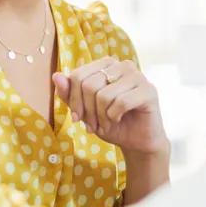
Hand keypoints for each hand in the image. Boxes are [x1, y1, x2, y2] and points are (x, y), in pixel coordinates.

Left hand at [52, 57, 168, 156]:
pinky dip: (115, 117)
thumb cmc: (111, 122)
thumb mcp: (84, 110)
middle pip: (89, 85)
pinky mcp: (149, 91)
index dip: (73, 100)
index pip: (78, 75)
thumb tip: (56, 76)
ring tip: (106, 124)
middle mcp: (123, 65)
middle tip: (92, 125)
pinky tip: (119, 120)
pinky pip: (122, 102)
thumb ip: (69, 94)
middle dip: (87, 111)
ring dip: (101, 117)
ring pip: (104, 95)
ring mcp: (138, 76)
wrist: (136, 141)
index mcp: (106, 64)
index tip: (77, 118)